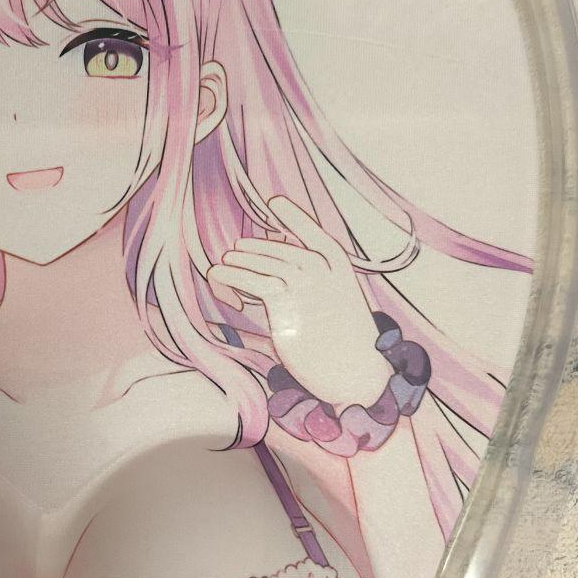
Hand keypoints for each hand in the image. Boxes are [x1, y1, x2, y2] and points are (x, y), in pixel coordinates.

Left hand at [207, 196, 392, 408]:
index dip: (295, 217)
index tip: (275, 202)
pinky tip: (218, 275)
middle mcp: (325, 275)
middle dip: (258, 248)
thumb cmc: (349, 351)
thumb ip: (315, 294)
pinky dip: (233, 277)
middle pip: (285, 250)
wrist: (358, 375)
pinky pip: (255, 283)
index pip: (317, 236)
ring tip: (224, 262)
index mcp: (342, 273)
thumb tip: (279, 285)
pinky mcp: (288, 306)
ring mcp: (307, 288)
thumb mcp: (340, 313)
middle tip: (238, 248)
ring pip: (267, 264)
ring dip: (242, 262)